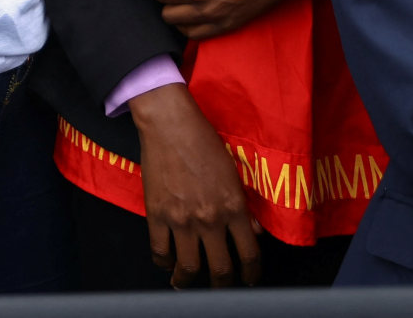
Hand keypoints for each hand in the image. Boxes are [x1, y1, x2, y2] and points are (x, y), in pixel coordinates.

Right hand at [130, 84, 259, 286]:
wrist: (170, 125)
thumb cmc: (204, 143)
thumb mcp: (234, 174)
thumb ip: (245, 207)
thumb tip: (255, 233)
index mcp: (234, 208)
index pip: (249, 255)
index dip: (251, 275)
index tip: (248, 281)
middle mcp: (210, 219)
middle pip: (220, 269)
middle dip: (222, 284)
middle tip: (219, 287)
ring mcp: (182, 219)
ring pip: (188, 265)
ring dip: (188, 281)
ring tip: (186, 284)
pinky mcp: (157, 213)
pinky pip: (159, 249)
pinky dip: (163, 262)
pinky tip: (166, 263)